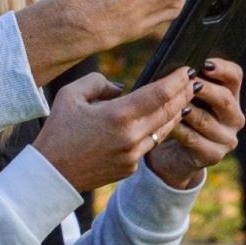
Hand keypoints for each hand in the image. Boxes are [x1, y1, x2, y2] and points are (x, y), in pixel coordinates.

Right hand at [31, 69, 194, 192]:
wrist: (52, 174)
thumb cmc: (57, 131)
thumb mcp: (70, 95)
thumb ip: (98, 83)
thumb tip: (121, 88)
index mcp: (117, 115)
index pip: (159, 93)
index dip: (177, 80)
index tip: (187, 70)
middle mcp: (131, 136)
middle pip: (170, 111)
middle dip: (184, 94)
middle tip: (194, 82)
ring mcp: (134, 155)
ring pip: (165, 129)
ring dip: (176, 112)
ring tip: (184, 99)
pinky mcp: (131, 168)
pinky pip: (150, 144)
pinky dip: (157, 130)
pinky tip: (159, 121)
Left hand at [146, 58, 245, 189]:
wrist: (172, 154)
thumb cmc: (177, 116)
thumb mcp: (183, 97)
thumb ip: (185, 82)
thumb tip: (176, 67)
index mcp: (230, 96)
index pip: (235, 76)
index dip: (222, 68)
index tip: (204, 63)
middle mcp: (234, 117)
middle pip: (224, 98)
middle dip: (204, 89)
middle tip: (187, 82)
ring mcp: (226, 138)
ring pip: (205, 120)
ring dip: (186, 110)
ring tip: (171, 102)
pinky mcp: (213, 155)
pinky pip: (193, 139)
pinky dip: (178, 129)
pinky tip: (167, 123)